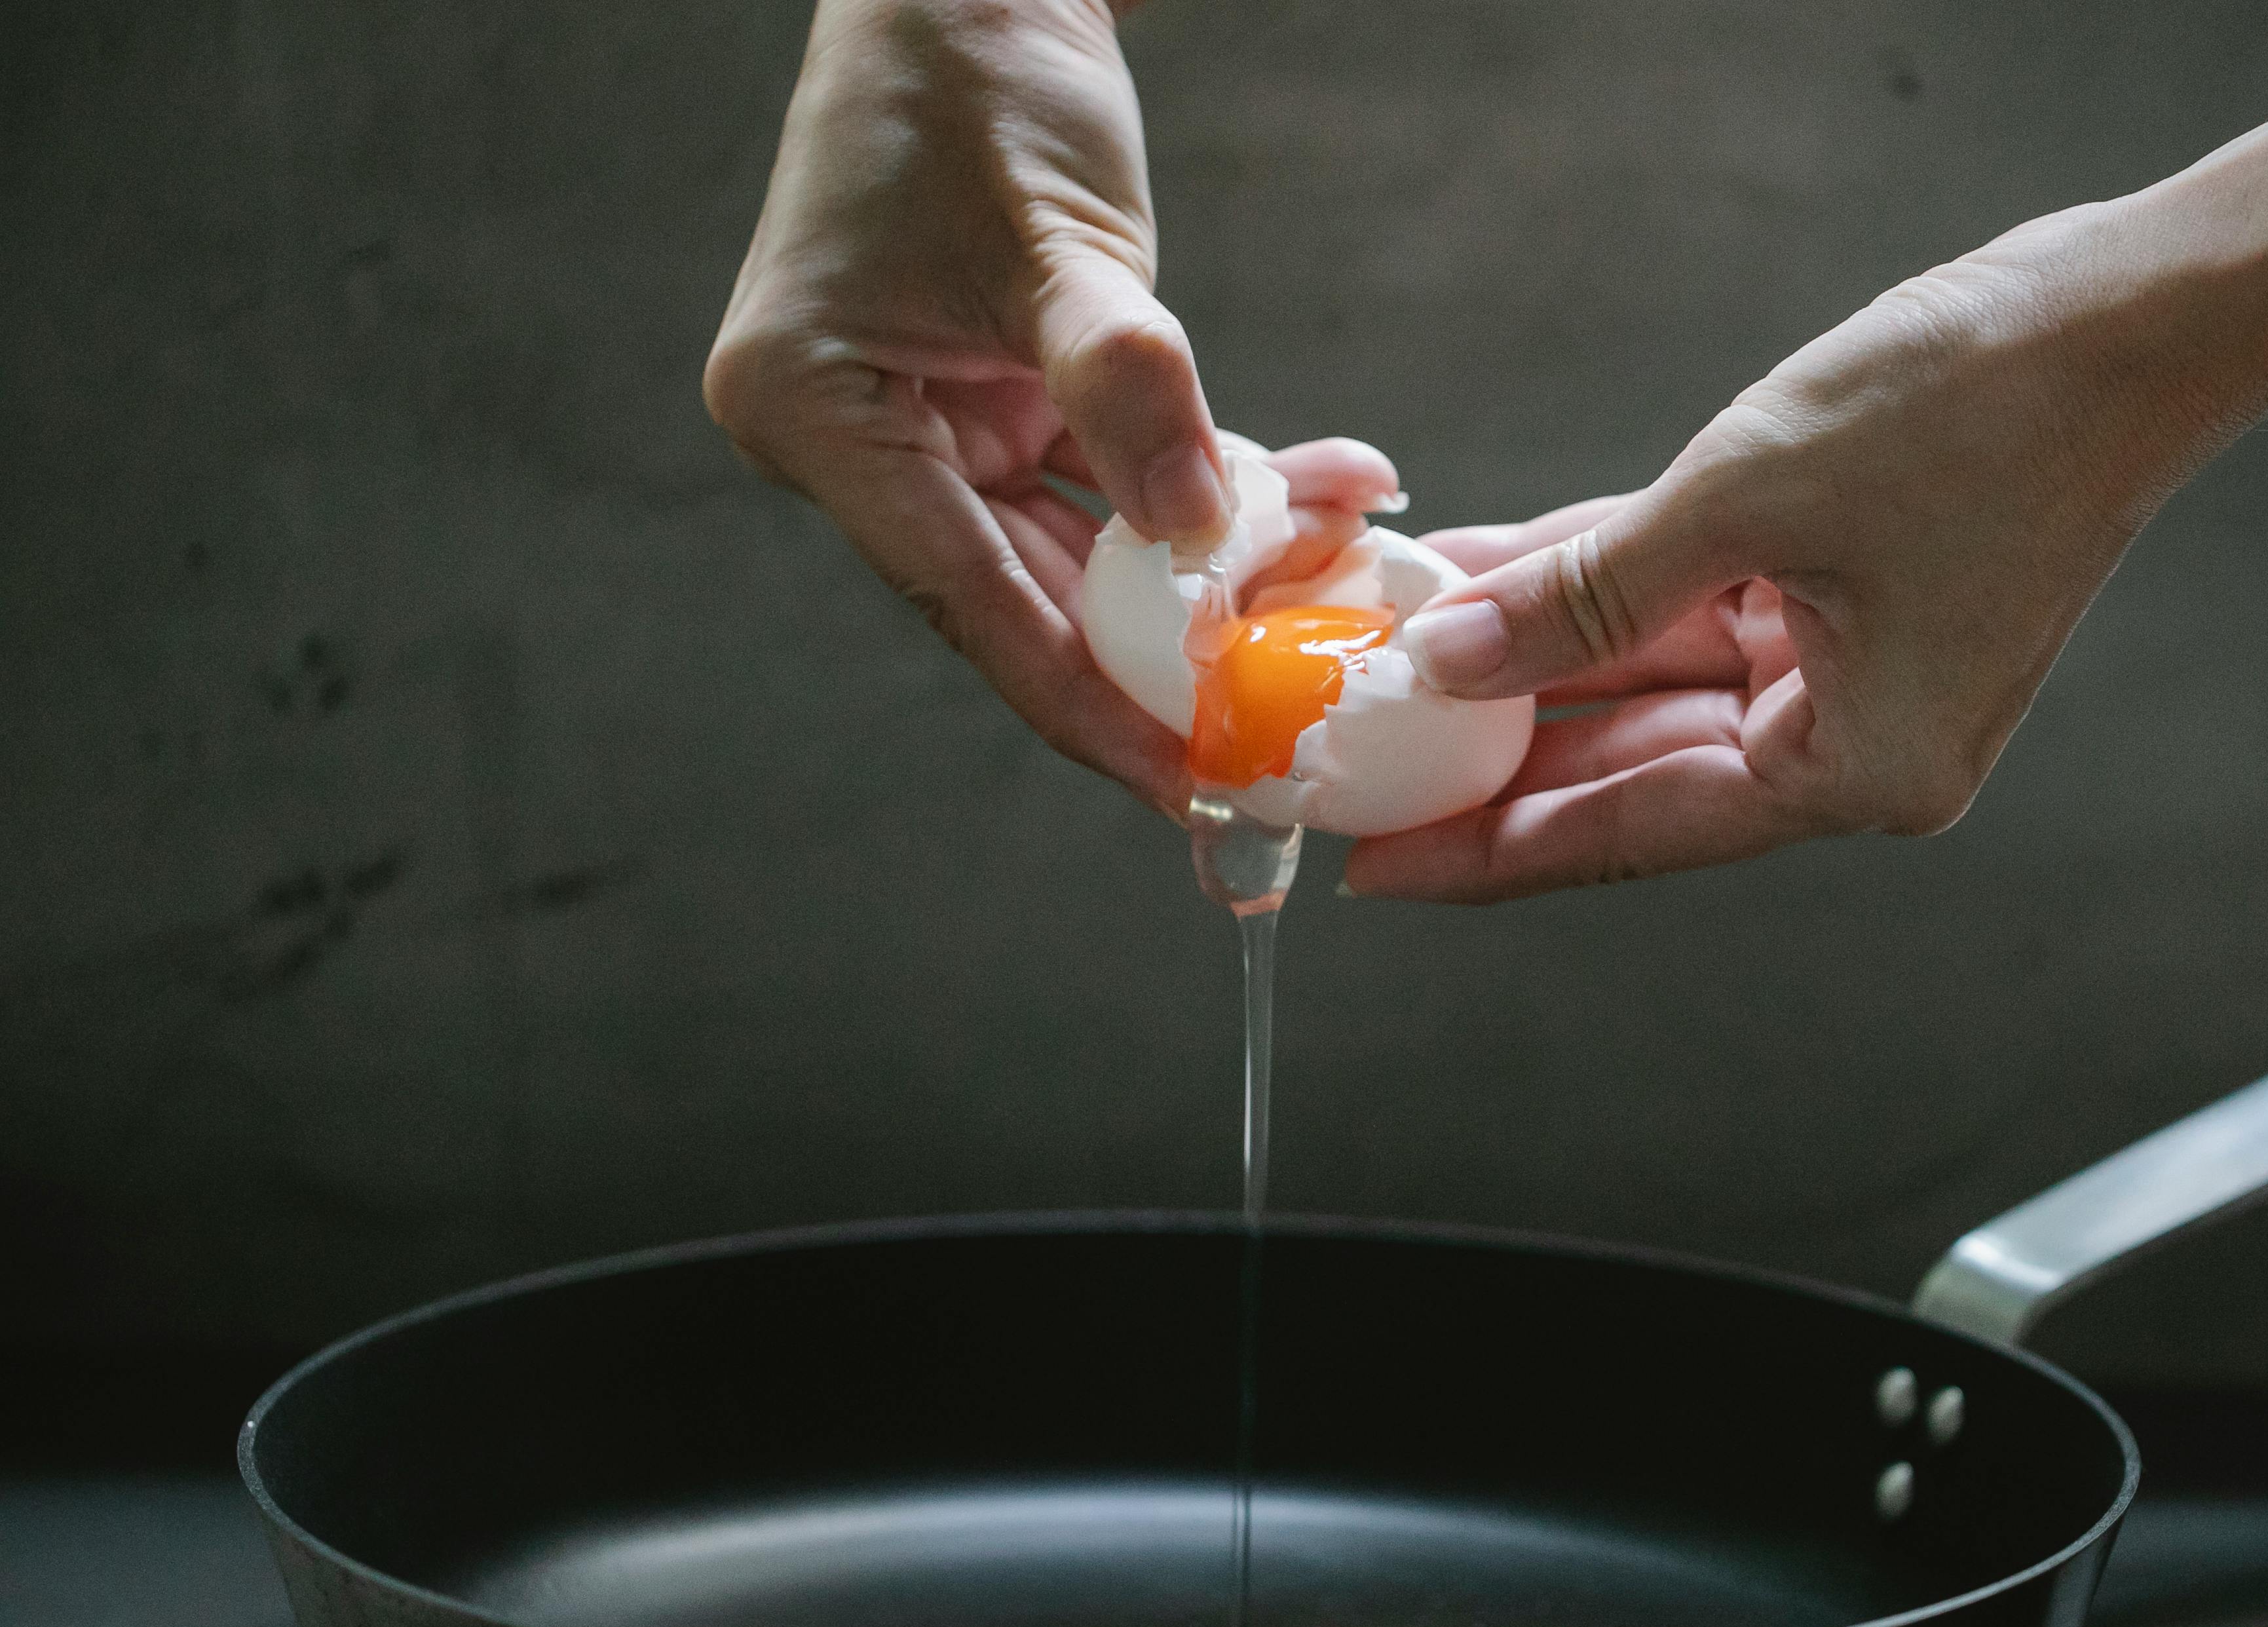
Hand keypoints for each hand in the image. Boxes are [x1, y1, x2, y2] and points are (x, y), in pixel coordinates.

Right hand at [706, 0, 1235, 815]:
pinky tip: (1315, 508)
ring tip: (1332, 604)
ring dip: (1212, 579)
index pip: (971, 604)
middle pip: (1026, 605)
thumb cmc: (978, 79)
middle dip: (1167, 665)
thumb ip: (1128, 389)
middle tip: (1286, 738)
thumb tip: (1195, 540)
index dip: (1090, 709)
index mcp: (813, 412)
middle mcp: (855, 438)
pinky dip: (1208, 500)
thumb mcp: (1059, 240)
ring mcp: (925, 424)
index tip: (1195, 784)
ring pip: (1084, 558)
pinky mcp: (997, 402)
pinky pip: (1111, 489)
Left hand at [1342, 202, 2247, 902]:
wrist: (2136, 315)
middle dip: (1500, 750)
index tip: (1382, 865)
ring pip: (1657, 680)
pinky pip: (1698, 610)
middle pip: (1636, 769)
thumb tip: (1447, 658)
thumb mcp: (1746, 502)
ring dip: (1539, 656)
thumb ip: (1585, 595)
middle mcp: (1862, 746)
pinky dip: (1607, 589)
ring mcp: (1862, 670)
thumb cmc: (1982, 410)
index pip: (1634, 832)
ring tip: (1402, 653)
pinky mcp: (1857, 593)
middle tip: (1363, 763)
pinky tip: (1495, 573)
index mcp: (1860, 773)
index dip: (1495, 849)